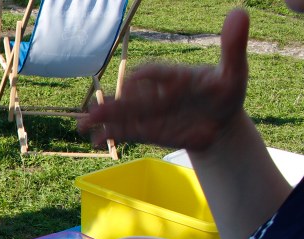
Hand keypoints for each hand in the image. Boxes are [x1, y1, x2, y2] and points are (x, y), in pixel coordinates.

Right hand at [78, 9, 248, 151]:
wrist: (220, 122)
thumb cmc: (226, 93)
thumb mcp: (234, 72)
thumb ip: (232, 46)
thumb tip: (239, 12)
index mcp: (173, 76)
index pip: (156, 73)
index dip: (146, 77)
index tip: (135, 80)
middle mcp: (155, 93)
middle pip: (132, 96)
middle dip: (115, 103)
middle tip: (99, 107)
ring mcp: (148, 112)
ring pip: (123, 113)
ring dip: (104, 118)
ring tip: (84, 125)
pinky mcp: (145, 129)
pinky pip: (126, 131)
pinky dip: (111, 135)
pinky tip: (96, 141)